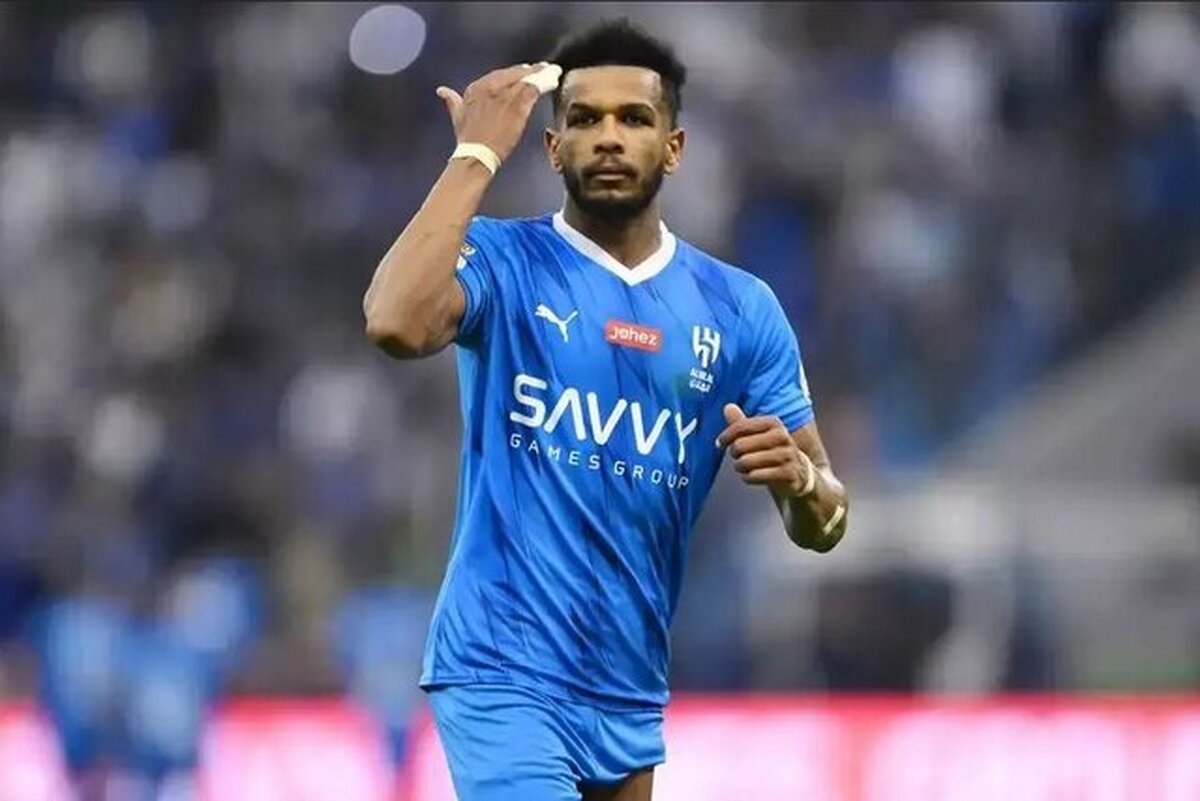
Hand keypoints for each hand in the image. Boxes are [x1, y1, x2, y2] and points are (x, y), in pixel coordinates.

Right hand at [436, 63, 558, 162]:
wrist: (477, 154)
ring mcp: (504, 95)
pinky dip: (545, 84)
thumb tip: (442, 90)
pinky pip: (534, 89)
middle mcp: (490, 87)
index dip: (516, 72)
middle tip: (544, 69)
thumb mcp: (457, 115)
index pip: (501, 74)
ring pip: (527, 79)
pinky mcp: (517, 106)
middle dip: (531, 70)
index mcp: (476, 87)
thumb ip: (452, 101)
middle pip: (516, 73)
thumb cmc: (468, 138)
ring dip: (542, 75)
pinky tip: (553, 82)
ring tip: (553, 73)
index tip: (526, 70)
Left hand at [717, 403, 814, 497]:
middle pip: (740, 445)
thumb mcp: (759, 435)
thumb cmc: (773, 452)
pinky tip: (751, 476)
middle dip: (734, 454)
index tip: (720, 443)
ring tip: (744, 467)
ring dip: (740, 467)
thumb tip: (727, 407)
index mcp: (773, 423)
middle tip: (738, 457)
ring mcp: (786, 455)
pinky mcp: (788, 473)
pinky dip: (748, 478)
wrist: (800, 473)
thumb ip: (742, 423)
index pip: (740, 427)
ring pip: (746, 462)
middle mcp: (781, 437)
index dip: (725, 436)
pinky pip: (755, 476)